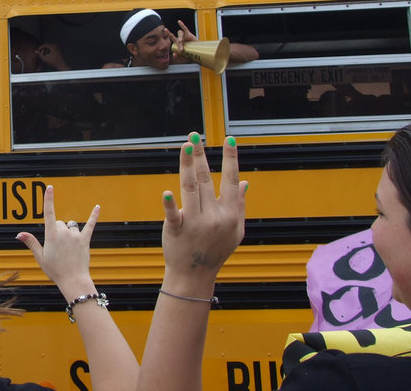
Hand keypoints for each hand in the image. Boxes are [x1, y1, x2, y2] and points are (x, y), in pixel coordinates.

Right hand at [17, 185, 99, 294]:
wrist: (73, 281)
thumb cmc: (55, 271)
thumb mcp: (40, 257)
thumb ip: (31, 243)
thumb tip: (19, 234)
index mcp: (51, 235)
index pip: (49, 213)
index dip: (49, 199)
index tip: (49, 187)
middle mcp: (64, 233)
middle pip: (59, 223)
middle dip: (57, 232)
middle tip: (57, 249)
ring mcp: (75, 236)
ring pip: (71, 226)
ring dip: (69, 232)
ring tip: (68, 248)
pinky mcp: (85, 240)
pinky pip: (90, 225)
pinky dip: (94, 215)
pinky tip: (97, 206)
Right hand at [36, 43, 68, 70]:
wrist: (61, 65)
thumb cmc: (53, 62)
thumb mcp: (45, 59)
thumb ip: (40, 55)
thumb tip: (35, 51)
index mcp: (53, 47)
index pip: (45, 45)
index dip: (41, 47)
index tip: (38, 50)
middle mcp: (56, 46)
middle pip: (47, 45)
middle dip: (43, 49)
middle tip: (40, 52)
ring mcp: (58, 47)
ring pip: (50, 47)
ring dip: (46, 50)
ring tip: (44, 55)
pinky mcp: (58, 49)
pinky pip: (52, 48)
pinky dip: (49, 51)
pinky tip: (48, 55)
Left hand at [161, 133, 245, 287]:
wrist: (195, 274)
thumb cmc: (216, 250)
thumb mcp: (235, 230)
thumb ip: (239, 205)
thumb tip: (244, 182)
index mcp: (229, 213)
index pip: (230, 180)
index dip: (230, 159)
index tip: (229, 140)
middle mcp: (214, 216)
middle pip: (205, 179)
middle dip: (200, 155)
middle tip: (195, 136)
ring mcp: (196, 224)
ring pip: (190, 188)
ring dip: (187, 166)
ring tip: (185, 147)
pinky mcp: (177, 231)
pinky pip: (174, 215)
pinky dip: (170, 205)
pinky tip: (167, 193)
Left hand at [168, 20, 198, 62]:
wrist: (196, 53)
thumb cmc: (188, 55)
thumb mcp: (182, 58)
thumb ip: (177, 57)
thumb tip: (174, 54)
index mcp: (177, 42)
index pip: (171, 36)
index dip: (168, 33)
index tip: (165, 29)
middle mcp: (180, 38)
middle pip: (176, 37)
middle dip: (179, 44)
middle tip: (181, 50)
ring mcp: (184, 36)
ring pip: (180, 34)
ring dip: (181, 38)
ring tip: (182, 43)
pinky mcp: (189, 35)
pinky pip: (185, 29)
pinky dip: (182, 25)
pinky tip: (179, 22)